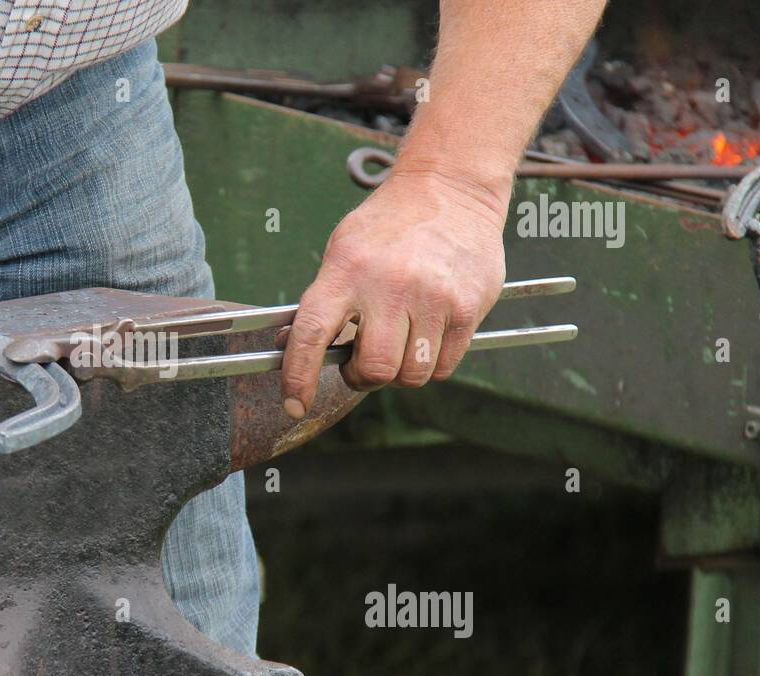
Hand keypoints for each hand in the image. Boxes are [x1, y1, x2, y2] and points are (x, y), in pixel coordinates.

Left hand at [279, 169, 507, 417]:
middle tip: (361, 363)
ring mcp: (433, 298)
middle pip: (374, 370)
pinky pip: (443, 366)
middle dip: (362, 377)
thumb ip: (324, 301)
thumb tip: (292, 348)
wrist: (451, 188)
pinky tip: (424, 336)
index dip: (298, 377)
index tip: (294, 404)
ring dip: (399, 373)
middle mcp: (389, 286)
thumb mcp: (342, 250)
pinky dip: (430, 363)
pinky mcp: (467, 307)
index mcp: (346, 272)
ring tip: (397, 345)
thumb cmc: (387, 225)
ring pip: (411, 375)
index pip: (312, 335)